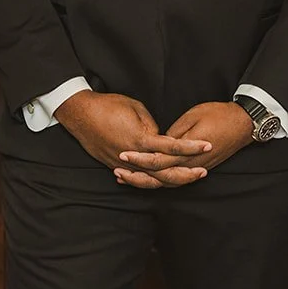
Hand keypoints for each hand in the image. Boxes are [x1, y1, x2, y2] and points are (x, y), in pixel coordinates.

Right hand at [54, 91, 210, 186]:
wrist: (81, 114)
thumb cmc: (109, 106)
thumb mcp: (136, 108)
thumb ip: (152, 126)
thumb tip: (161, 138)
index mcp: (141, 139)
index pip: (172, 147)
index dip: (191, 147)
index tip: (207, 145)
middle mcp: (133, 156)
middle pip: (165, 173)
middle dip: (186, 173)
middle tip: (203, 171)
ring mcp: (123, 164)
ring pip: (151, 180)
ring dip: (170, 180)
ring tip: (186, 178)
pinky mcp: (114, 165)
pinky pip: (137, 178)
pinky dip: (150, 181)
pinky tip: (162, 182)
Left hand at [115, 102, 252, 188]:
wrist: (243, 124)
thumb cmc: (218, 115)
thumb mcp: (192, 117)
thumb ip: (174, 134)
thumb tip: (158, 143)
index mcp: (186, 152)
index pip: (158, 160)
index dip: (139, 158)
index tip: (123, 153)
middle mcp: (190, 165)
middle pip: (159, 177)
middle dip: (137, 176)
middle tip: (117, 172)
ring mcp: (195, 168)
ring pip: (166, 182)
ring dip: (146, 182)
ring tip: (126, 178)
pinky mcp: (199, 167)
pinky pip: (176, 179)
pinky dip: (160, 180)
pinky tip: (148, 177)